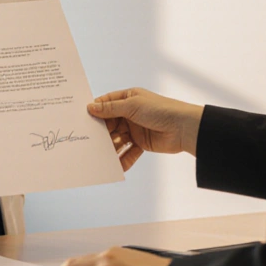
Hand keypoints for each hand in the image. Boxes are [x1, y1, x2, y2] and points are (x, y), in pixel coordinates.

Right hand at [88, 87, 203, 170]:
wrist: (183, 128)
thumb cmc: (160, 110)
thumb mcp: (132, 105)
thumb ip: (111, 108)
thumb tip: (90, 107)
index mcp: (128, 98)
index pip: (106, 103)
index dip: (95, 110)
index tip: (82, 119)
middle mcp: (130, 113)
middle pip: (110, 124)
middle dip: (101, 133)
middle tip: (89, 142)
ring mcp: (136, 129)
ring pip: (117, 139)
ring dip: (110, 147)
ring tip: (101, 156)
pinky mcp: (142, 143)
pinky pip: (128, 152)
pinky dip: (123, 159)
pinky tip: (116, 166)